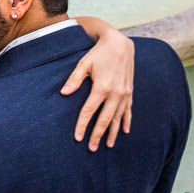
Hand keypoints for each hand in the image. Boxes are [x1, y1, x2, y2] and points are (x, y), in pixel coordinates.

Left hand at [60, 30, 133, 150]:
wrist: (120, 44)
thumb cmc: (98, 53)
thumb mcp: (83, 64)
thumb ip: (74, 79)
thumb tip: (63, 93)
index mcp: (102, 87)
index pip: (89, 111)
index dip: (82, 125)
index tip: (77, 137)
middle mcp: (115, 93)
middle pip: (105, 119)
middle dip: (98, 135)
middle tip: (91, 148)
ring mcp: (125, 93)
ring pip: (118, 118)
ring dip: (112, 132)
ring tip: (107, 145)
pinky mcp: (130, 91)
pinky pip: (129, 110)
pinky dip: (126, 121)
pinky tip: (124, 131)